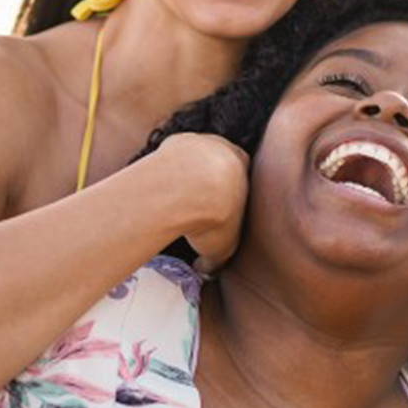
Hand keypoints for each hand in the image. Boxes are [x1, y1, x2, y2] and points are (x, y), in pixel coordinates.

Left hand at [154, 133, 247, 273]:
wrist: (188, 189)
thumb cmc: (214, 217)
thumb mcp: (223, 246)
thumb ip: (216, 256)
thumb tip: (205, 268)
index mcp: (246, 170)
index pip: (241, 180)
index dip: (229, 197)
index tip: (217, 212)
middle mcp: (227, 149)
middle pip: (219, 164)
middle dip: (208, 182)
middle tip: (194, 205)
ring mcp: (201, 141)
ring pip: (194, 157)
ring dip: (186, 175)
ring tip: (174, 198)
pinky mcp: (177, 140)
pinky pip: (172, 155)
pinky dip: (167, 170)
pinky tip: (161, 187)